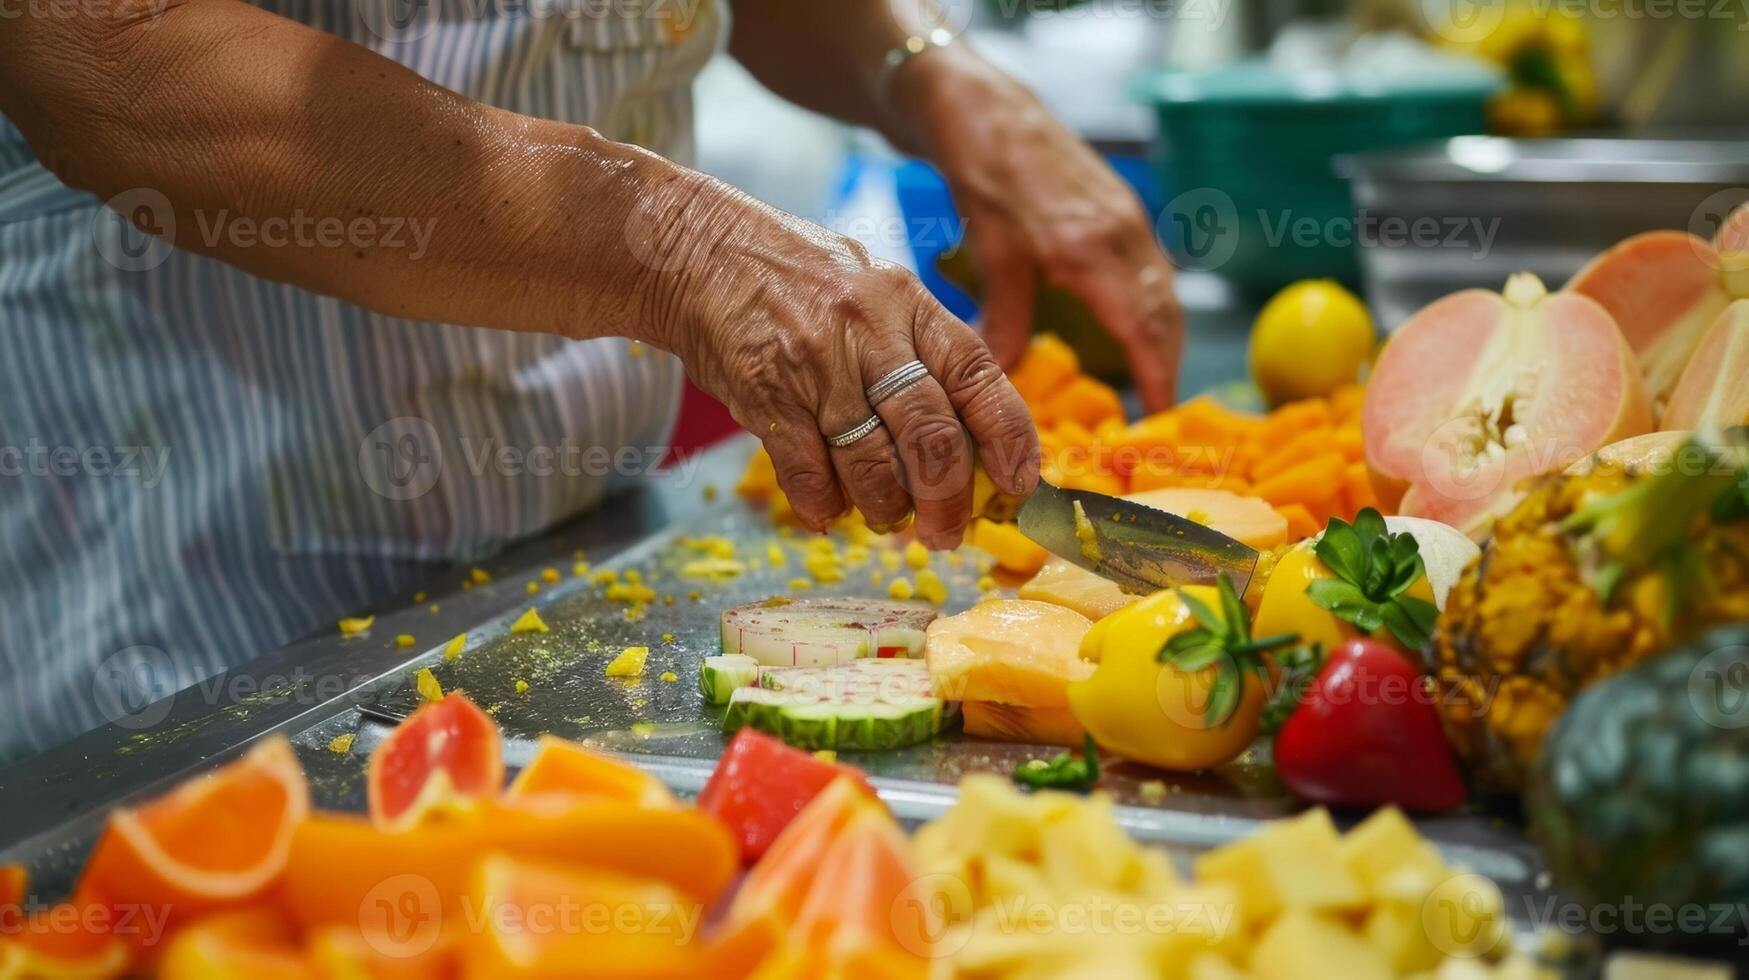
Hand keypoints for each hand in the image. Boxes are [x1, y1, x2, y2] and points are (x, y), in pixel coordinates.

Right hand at [642, 173, 1040, 548]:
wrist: (697, 251)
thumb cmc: (795, 276)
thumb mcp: (873, 288)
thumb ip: (918, 348)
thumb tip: (968, 436)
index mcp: (908, 302)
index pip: (979, 375)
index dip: (1009, 436)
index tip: (1021, 482)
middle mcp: (869, 332)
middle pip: (931, 436)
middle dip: (948, 501)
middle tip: (947, 532)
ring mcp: (816, 366)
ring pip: (873, 466)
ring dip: (886, 509)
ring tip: (885, 518)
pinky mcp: (765, 396)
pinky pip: (809, 475)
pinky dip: (825, 506)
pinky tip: (827, 509)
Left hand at [897, 49, 1185, 411]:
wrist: (985, 109)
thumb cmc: (984, 173)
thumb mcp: (991, 253)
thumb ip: (1005, 319)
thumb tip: (1005, 380)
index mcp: (1092, 248)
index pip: (1143, 327)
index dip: (1157, 376)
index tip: (1160, 417)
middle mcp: (1122, 232)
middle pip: (1165, 314)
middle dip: (1169, 366)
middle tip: (1161, 416)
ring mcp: (1127, 217)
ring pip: (1162, 292)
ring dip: (1164, 340)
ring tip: (1154, 383)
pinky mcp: (1121, 208)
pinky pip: (1151, 270)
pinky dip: (1152, 308)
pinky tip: (1138, 330)